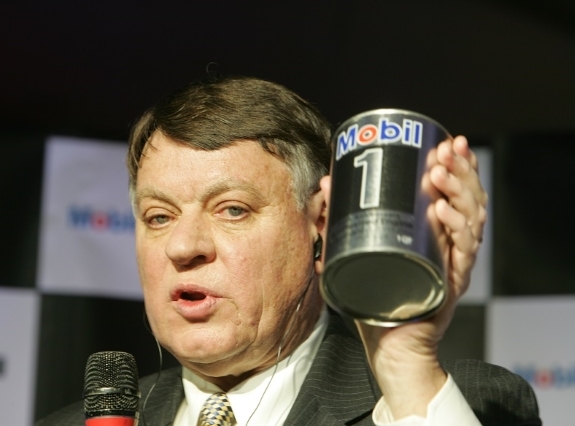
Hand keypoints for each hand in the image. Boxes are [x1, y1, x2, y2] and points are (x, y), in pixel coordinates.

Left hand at [319, 135, 487, 418]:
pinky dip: (454, 230)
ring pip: (470, 221)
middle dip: (460, 171)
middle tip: (446, 151)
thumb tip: (327, 182)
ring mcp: (453, 264)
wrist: (387, 343)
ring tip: (440, 172)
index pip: (456, 192)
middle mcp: (451, 246)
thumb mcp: (357, 249)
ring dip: (458, 192)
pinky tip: (441, 211)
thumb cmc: (376, 297)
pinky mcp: (449, 284)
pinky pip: (460, 255)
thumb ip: (343, 218)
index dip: (457, 165)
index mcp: (436, 233)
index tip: (447, 141)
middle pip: (468, 201)